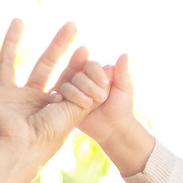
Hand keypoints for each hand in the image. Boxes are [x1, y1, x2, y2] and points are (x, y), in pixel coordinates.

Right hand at [0, 20, 96, 159]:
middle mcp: (30, 99)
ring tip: (18, 20)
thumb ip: (88, 93)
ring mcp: (7, 98)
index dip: (77, 63)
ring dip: (12, 42)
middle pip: (45, 64)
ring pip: (7, 63)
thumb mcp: (74, 112)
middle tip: (72, 24)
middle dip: (58, 45)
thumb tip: (106, 72)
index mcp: (51, 105)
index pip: (66, 78)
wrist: (20, 148)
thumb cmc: (48, 134)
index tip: (87, 47)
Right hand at [60, 53, 153, 175]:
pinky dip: (59, 97)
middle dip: (88, 85)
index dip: (96, 72)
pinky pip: (57, 97)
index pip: (90, 64)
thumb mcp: (124, 88)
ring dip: (77, 93)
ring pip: (67, 85)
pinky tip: (63, 100)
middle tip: (102, 98)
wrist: (114, 128)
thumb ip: (122, 72)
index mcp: (96, 73)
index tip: (105, 83)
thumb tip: (125, 54)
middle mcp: (82, 80)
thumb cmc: (121, 107)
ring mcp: (73, 91)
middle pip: (78, 74)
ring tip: (89, 104)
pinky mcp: (65, 103)